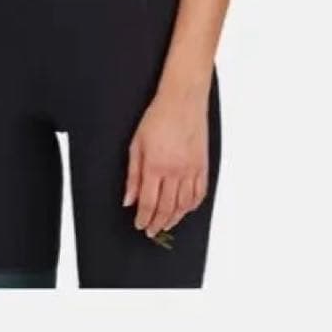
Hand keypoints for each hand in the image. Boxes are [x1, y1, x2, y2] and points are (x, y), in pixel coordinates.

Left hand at [122, 88, 208, 239]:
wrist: (182, 101)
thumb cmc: (158, 117)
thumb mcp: (136, 144)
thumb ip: (132, 175)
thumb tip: (128, 200)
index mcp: (155, 166)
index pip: (148, 203)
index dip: (143, 218)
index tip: (140, 225)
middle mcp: (175, 172)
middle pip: (166, 208)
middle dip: (157, 223)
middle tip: (152, 230)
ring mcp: (191, 170)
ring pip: (184, 205)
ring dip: (174, 219)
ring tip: (166, 224)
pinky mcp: (203, 166)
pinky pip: (200, 194)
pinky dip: (192, 206)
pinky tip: (186, 210)